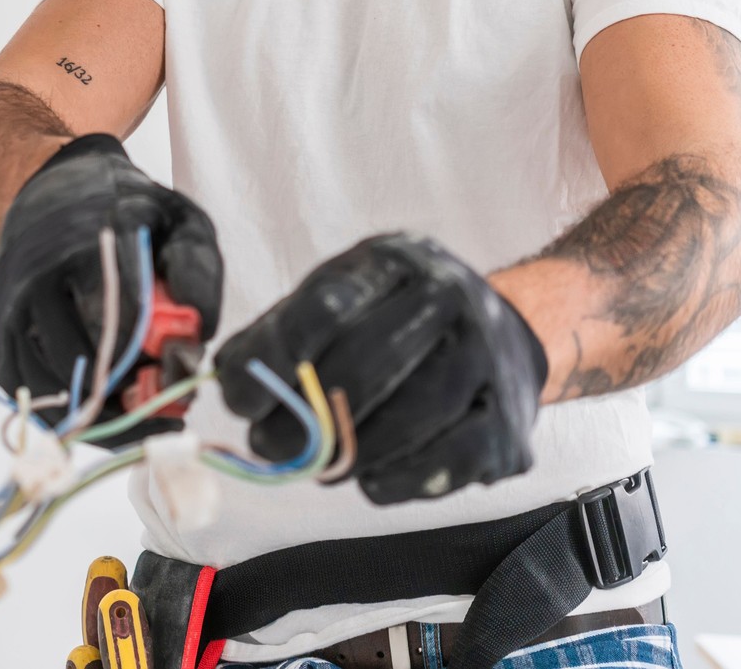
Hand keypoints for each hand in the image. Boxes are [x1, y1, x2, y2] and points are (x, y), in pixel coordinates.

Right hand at [0, 134, 221, 443]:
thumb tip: (196, 333)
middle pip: (85, 354)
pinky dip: (61, 408)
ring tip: (132, 406)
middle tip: (159, 399)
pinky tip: (96, 404)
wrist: (54, 190)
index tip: (178, 372)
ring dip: (96, 406)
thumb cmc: (129, 213)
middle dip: (127, 388)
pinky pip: (23, 384)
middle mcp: (45, 266)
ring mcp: (15, 296)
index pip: (126, 312)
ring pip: (51, 379)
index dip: (156, 355)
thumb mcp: (179, 220)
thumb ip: (197, 270)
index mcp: (98, 234)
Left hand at [215, 234, 545, 503]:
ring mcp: (487, 356)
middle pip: (367, 364)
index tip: (240, 401)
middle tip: (268, 447)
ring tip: (317, 466)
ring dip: (350, 452)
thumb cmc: (396, 326)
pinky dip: (397, 478)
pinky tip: (369, 480)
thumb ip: (279, 336)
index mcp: (395, 260)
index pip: (327, 303)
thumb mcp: (339, 305)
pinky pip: (448, 459)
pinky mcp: (509, 421)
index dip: (274, 357)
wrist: (504, 339)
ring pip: (410, 414)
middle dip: (304, 418)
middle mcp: (450, 296)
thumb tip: (231, 378)